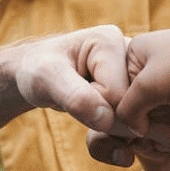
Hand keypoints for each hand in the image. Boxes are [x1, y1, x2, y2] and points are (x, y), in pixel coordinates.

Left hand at [13, 25, 128, 132]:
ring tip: (86, 103)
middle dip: (104, 117)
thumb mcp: (46, 79)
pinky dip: (116, 130)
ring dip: (109, 124)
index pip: (118, 95)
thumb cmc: (37, 70)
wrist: (33, 73)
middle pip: (132, 107)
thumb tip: (108, 120)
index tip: (71, 94)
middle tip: (77, 100)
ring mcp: (136, 70)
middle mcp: (131, 52)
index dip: (93, 108)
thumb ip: (75, 97)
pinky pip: (136, 122)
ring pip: (136, 117)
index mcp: (111, 40)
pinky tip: (98, 111)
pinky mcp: (135, 86)